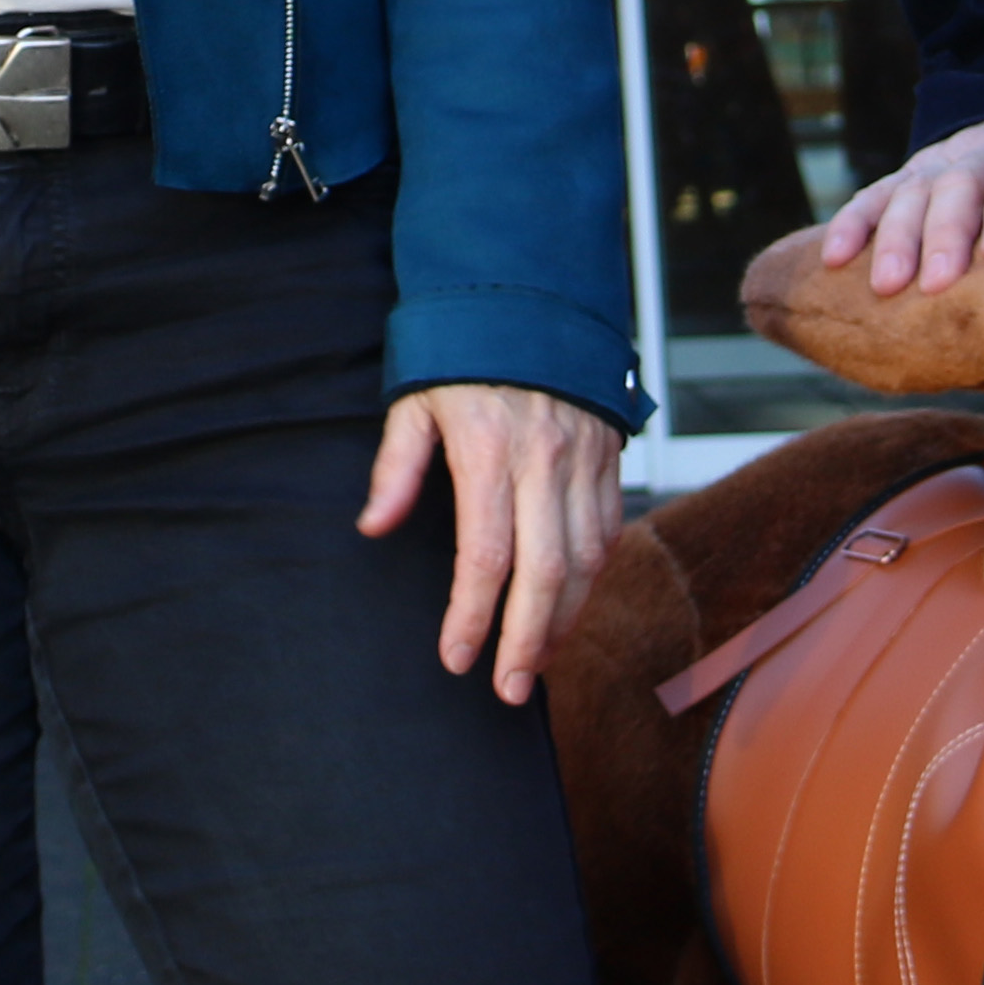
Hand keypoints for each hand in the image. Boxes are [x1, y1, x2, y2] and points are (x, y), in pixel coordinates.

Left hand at [362, 382, 626, 703]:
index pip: (485, 552)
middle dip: (528, 640)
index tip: (457, 656)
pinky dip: (593, 579)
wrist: (533, 296)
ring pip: (587, 560)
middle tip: (509, 688)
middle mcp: (544, 458)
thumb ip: (397, 466)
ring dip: (564, 620)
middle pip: (546, 570)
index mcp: (488, 447)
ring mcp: (584, 459)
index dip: (473, 614)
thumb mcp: (415, 398)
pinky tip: (569, 608)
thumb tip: (373, 526)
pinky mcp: (610, 458)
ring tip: (536, 662)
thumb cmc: (465, 350)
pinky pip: (610, 531)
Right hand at [812, 104, 983, 296]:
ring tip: (884, 286)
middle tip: (933, 284)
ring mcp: (949, 157)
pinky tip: (834, 259)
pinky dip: (853, 223)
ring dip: (894, 236)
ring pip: (914, 190)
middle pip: (963, 181)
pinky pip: (879, 196)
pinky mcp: (918, 178)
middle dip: (945, 232)